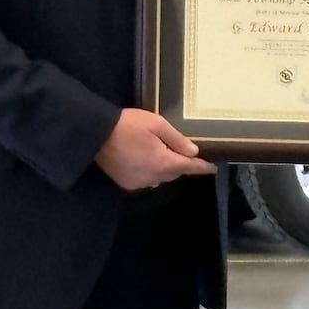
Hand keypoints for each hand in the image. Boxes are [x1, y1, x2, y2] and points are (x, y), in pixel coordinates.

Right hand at [94, 108, 214, 190]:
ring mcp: (137, 183)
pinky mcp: (125, 183)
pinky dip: (150, 172)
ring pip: (159, 178)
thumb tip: (193, 152)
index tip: (213, 168)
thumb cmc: (129, 125)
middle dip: (180, 164)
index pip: (188, 167)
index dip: (202, 167)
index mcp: (163, 163)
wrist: (95, 134)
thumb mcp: (157, 125)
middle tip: (181, 151)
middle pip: (174, 173)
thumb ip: (177, 139)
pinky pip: (145, 180)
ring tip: (161, 153)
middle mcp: (152, 178)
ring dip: (164, 168)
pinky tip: (144, 160)